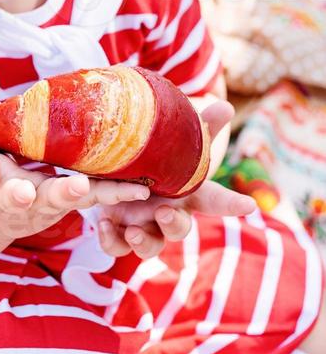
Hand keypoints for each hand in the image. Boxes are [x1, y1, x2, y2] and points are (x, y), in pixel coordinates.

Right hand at [0, 73, 151, 243]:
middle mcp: (8, 197)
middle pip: (17, 197)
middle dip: (21, 195)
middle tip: (27, 192)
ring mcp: (37, 207)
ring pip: (61, 203)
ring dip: (80, 196)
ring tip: (102, 189)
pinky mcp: (62, 209)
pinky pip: (88, 201)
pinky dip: (111, 195)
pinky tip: (140, 186)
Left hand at [97, 98, 256, 260]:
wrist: (112, 175)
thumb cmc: (151, 162)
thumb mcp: (169, 145)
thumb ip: (197, 129)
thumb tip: (226, 106)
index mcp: (183, 194)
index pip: (213, 200)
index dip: (231, 204)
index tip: (249, 205)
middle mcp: (166, 214)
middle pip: (180, 229)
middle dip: (175, 225)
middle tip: (164, 213)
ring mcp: (142, 226)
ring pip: (150, 246)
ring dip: (143, 242)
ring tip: (132, 231)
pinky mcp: (116, 233)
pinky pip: (116, 247)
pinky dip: (110, 240)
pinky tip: (103, 225)